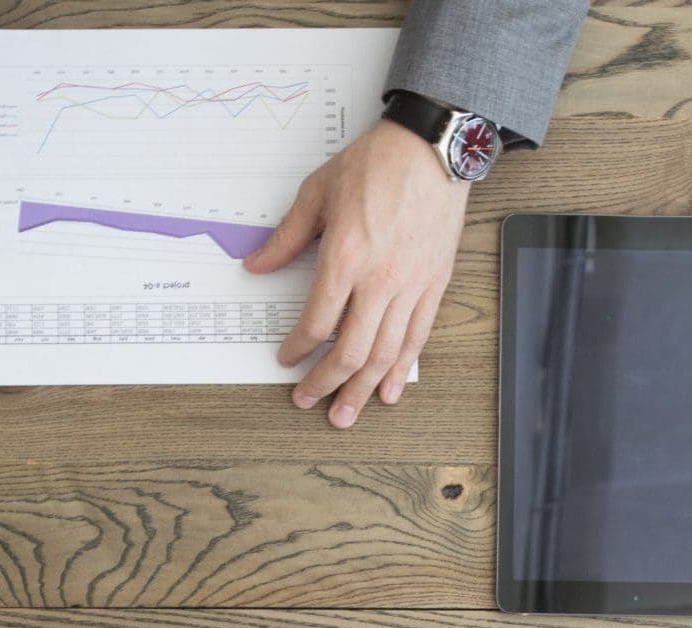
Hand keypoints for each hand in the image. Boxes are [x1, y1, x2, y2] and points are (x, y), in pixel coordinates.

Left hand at [244, 120, 468, 428]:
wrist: (432, 149)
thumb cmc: (378, 164)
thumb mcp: (318, 194)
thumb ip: (286, 238)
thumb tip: (257, 266)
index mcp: (346, 257)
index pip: (318, 322)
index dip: (298, 348)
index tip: (286, 358)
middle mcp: (381, 280)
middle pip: (351, 350)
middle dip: (326, 382)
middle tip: (307, 400)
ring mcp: (411, 286)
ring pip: (385, 353)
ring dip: (362, 389)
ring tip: (346, 413)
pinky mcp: (434, 285)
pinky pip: (417, 337)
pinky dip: (402, 369)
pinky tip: (389, 390)